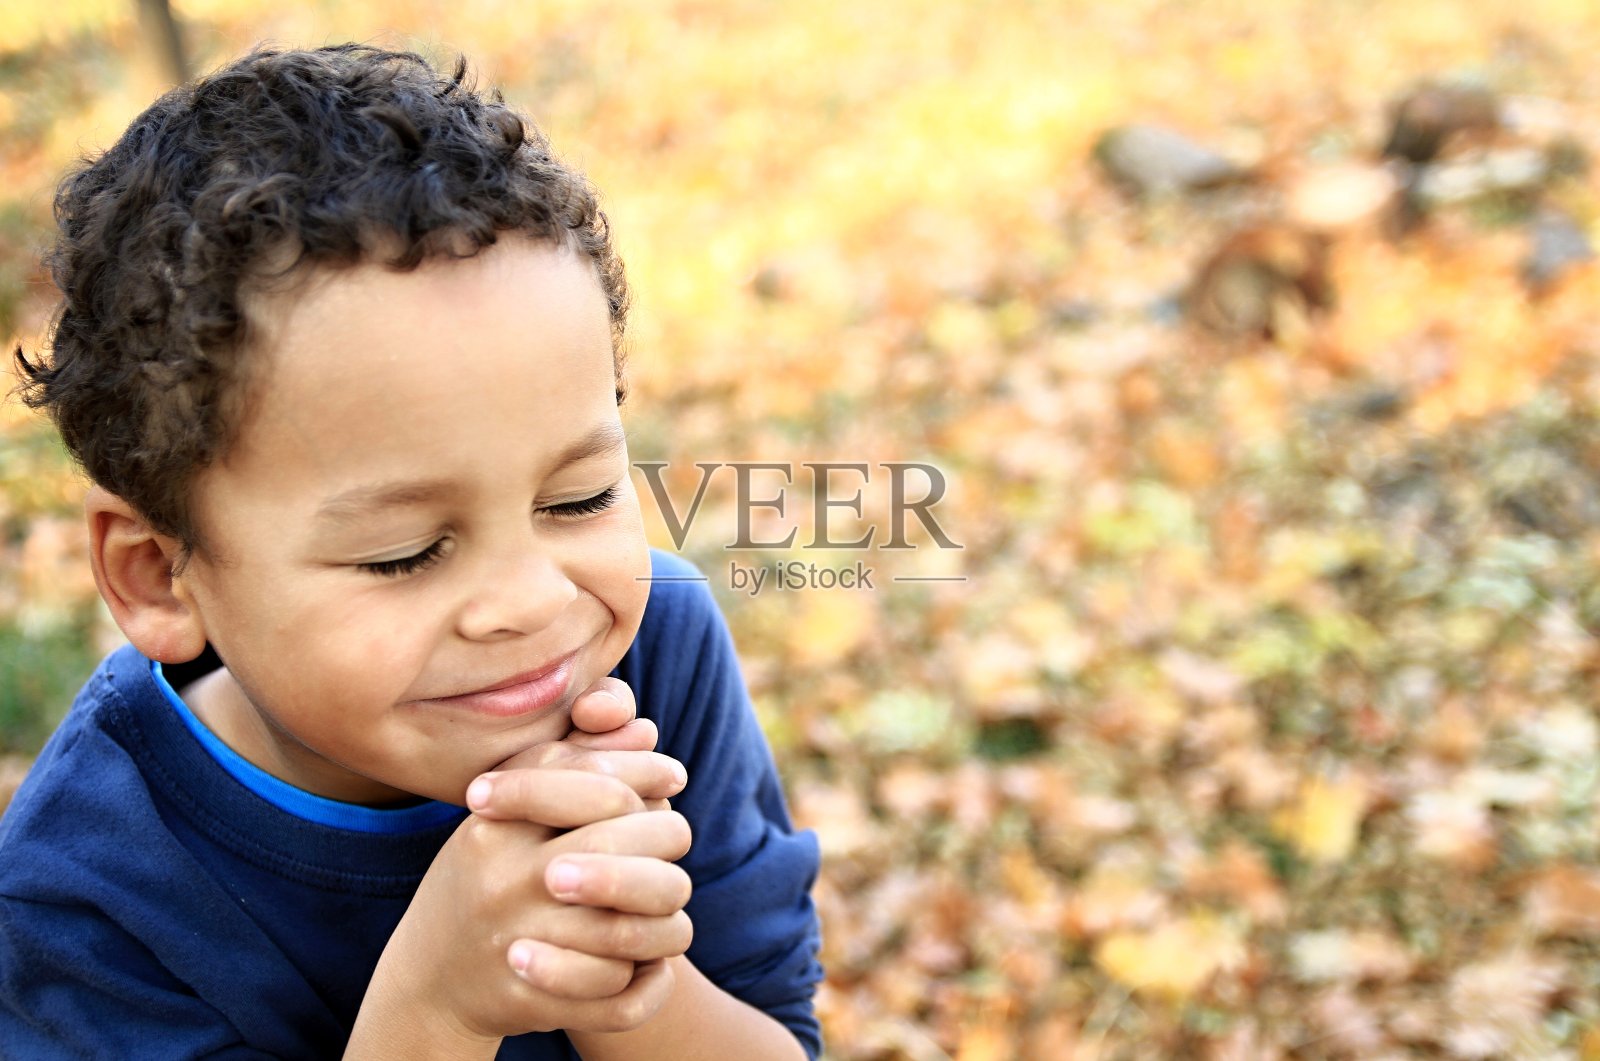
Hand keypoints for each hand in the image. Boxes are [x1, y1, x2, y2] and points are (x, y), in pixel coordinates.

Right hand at [354, 678, 694, 1047]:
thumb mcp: (509, 813)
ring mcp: (515, 944)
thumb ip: (573, 764)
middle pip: (619, 848)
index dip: (647, 774)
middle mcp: (503, 882)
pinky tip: (649, 965)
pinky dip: (648, 983)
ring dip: (666, 923)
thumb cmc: (486, 877)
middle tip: (672, 847)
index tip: (675, 775)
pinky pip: (619, 995)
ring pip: (631, 929)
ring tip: (667, 912)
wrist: (427, 979)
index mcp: (496, 827)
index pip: (595, 786)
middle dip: (666, 840)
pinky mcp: (531, 1003)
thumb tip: (647, 731)